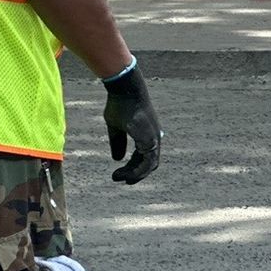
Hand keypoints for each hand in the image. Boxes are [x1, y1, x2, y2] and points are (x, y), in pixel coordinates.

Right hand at [102, 59, 161, 183]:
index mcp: (146, 134)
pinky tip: (126, 174)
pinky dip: (139, 170)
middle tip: (120, 180)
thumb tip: (117, 159)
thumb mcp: (116, 127)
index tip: (120, 173)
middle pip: (148, 163)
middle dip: (135, 174)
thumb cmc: (120, 105)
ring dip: (135, 174)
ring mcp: (154, 138)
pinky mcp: (150, 139)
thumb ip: (118, 142)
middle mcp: (154, 137)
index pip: (143, 156)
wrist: (125, 91)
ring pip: (150, 164)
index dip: (133, 167)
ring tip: (118, 178)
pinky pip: (149, 161)